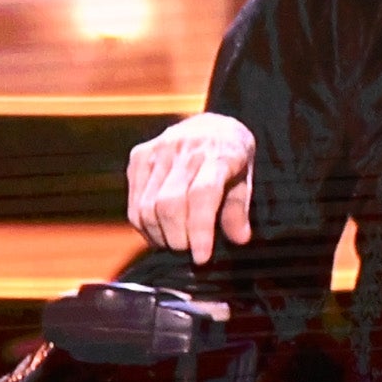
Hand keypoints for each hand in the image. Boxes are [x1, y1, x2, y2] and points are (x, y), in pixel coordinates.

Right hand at [123, 112, 258, 261]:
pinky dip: (144, 226)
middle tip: (188, 251)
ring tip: (173, 244)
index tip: (201, 257)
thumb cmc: (231, 157)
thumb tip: (238, 239)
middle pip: (170, 205)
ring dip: (159, 235)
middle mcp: (185, 149)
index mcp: (217, 154)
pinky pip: (135, 203)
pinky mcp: (139, 156)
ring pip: (147, 207)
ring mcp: (158, 151)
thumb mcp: (246, 179)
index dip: (199, 231)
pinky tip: (158, 232)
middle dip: (177, 238)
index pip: (202, 195)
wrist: (211, 124)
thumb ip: (239, 209)